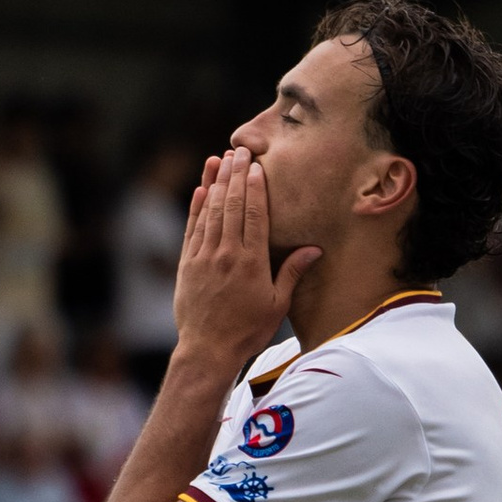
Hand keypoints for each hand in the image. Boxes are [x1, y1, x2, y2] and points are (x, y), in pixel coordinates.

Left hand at [171, 148, 318, 383]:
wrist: (208, 350)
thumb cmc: (247, 331)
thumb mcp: (277, 305)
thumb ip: (292, 273)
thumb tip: (314, 249)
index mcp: (252, 263)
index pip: (255, 215)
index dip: (256, 188)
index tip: (257, 166)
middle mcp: (226, 254)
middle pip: (232, 206)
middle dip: (235, 175)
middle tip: (240, 151)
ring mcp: (204, 257)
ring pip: (211, 212)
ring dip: (216, 183)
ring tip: (220, 159)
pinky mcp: (187, 264)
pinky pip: (192, 228)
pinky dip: (197, 206)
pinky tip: (201, 188)